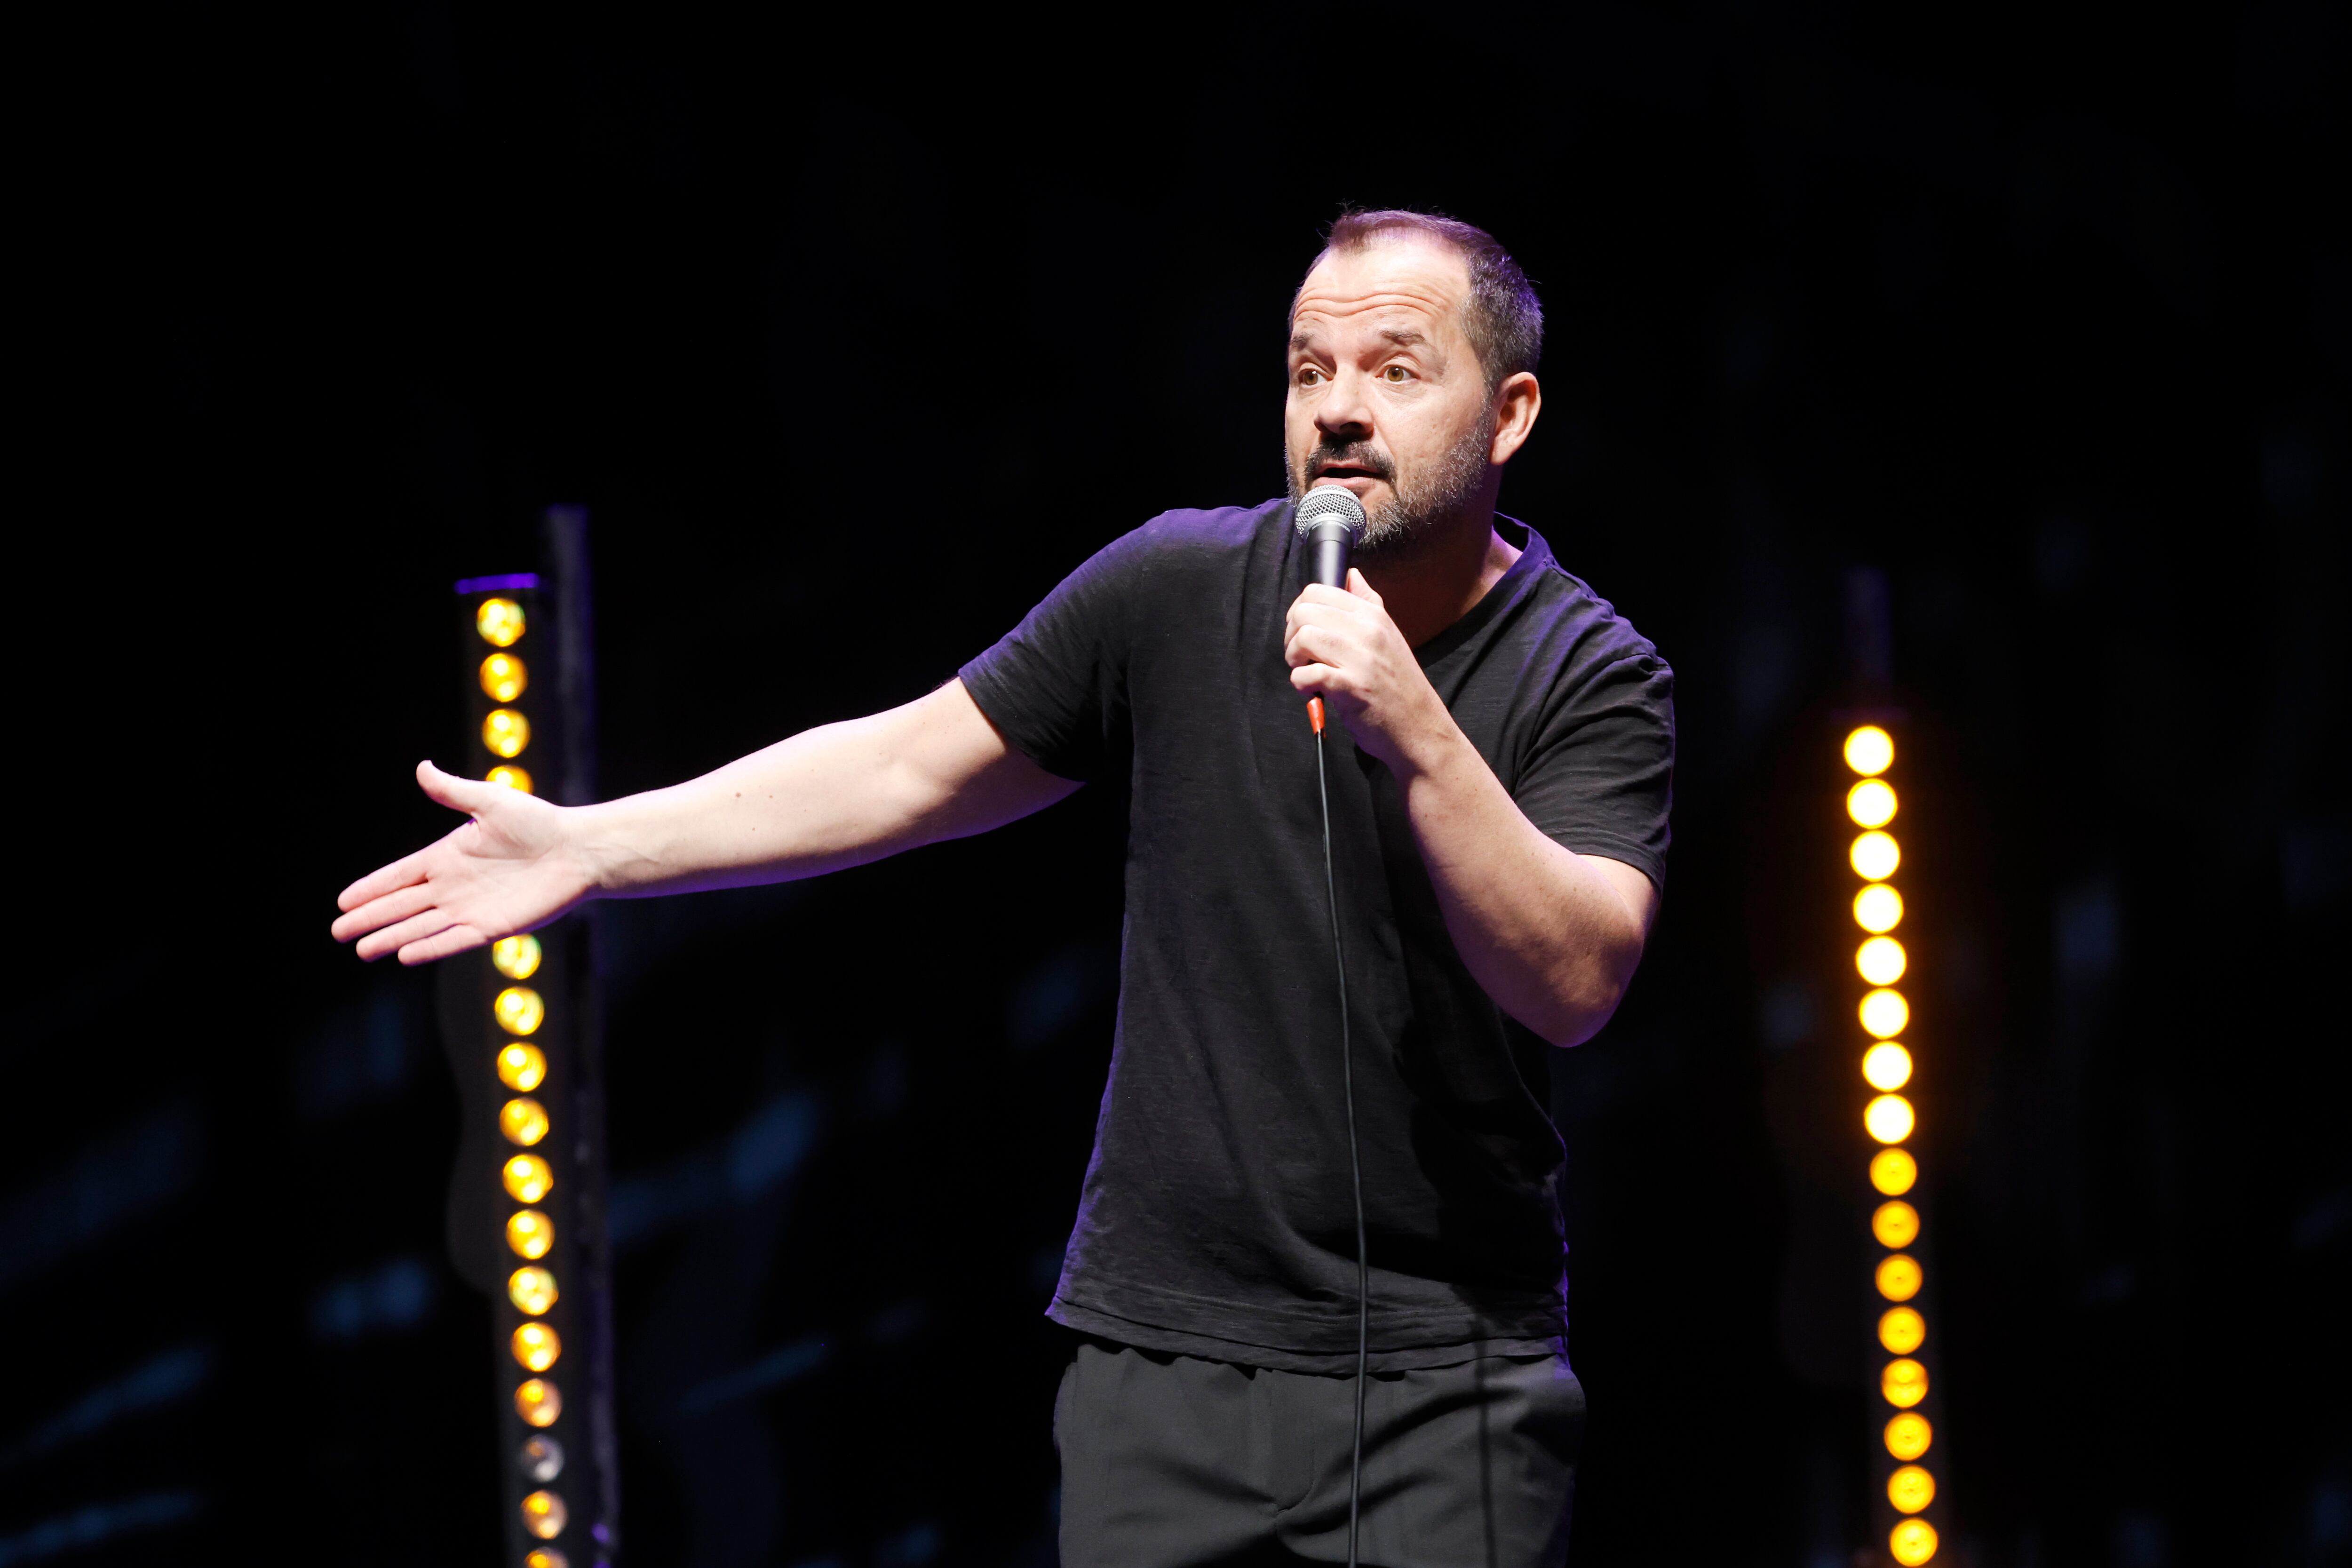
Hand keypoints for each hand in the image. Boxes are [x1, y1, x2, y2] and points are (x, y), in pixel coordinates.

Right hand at [331, 761, 593, 964]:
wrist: (579, 850)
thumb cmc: (539, 823)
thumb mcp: (491, 801)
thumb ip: (453, 792)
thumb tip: (423, 767)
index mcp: (449, 856)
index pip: (400, 875)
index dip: (372, 888)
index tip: (343, 901)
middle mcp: (454, 886)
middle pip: (402, 905)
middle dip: (370, 918)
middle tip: (337, 931)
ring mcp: (471, 908)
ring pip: (421, 927)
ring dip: (392, 938)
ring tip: (361, 951)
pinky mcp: (493, 927)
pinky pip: (454, 940)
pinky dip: (430, 948)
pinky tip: (405, 955)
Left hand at [1283, 569, 1449, 767]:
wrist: (1420, 727)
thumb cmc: (1397, 685)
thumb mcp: (1388, 635)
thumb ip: (1368, 603)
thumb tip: (1350, 574)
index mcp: (1373, 614)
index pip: (1318, 591)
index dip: (1299, 611)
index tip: (1304, 631)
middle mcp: (1368, 630)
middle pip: (1304, 611)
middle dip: (1291, 634)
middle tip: (1301, 655)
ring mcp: (1361, 658)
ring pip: (1303, 637)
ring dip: (1293, 658)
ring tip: (1306, 671)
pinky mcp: (1351, 687)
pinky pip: (1307, 673)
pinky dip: (1300, 683)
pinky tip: (1312, 690)